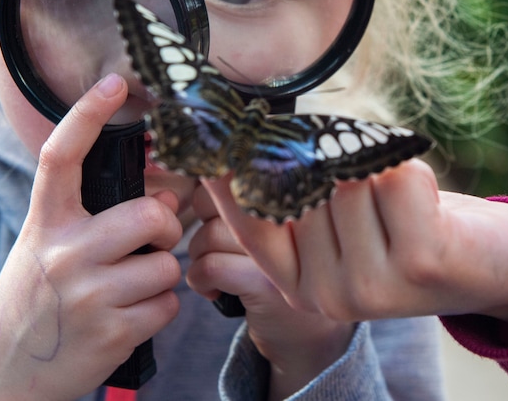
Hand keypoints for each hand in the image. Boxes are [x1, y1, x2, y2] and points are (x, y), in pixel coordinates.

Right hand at [0, 74, 182, 400]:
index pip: (61, 155)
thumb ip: (94, 215)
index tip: (114, 82)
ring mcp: (86, 295)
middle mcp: (63, 252)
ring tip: (133, 284)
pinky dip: (160, 309)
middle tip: (156, 235)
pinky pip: (168, 305)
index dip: (87, 113)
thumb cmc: (36, 294)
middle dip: (166, 224)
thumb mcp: (46, 243)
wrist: (7, 369)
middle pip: (151, 215)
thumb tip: (165, 197)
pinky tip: (131, 314)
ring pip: (167, 265)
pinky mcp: (110, 334)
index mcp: (45, 221)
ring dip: (161, 273)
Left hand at [187, 184, 353, 400]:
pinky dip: (199, 280)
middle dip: (203, 225)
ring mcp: (281, 250)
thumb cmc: (276, 271)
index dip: (212, 194)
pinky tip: (213, 290)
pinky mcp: (267, 284)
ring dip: (198, 256)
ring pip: (208, 235)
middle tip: (214, 246)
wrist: (308, 335)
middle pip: (215, 201)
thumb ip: (242, 199)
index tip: (212, 214)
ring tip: (215, 270)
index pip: (231, 173)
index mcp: (286, 194)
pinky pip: (209, 267)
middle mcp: (287, 216)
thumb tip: (198, 175)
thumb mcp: (267, 227)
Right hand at [202, 161, 507, 328]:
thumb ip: (291, 200)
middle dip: (332, 165)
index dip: (230, 181)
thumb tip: (236, 149)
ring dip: (374, 170)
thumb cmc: (399, 229)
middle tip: (363, 178)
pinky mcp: (419, 265)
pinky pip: (394, 177)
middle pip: (304, 188)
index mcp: (299, 285)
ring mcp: (372, 287)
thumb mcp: (337, 226)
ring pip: (348, 181)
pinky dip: (408, 169)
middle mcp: (328, 296)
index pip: (250, 223)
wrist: (483, 261)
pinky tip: (423, 202)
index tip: (213, 147)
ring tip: (396, 199)